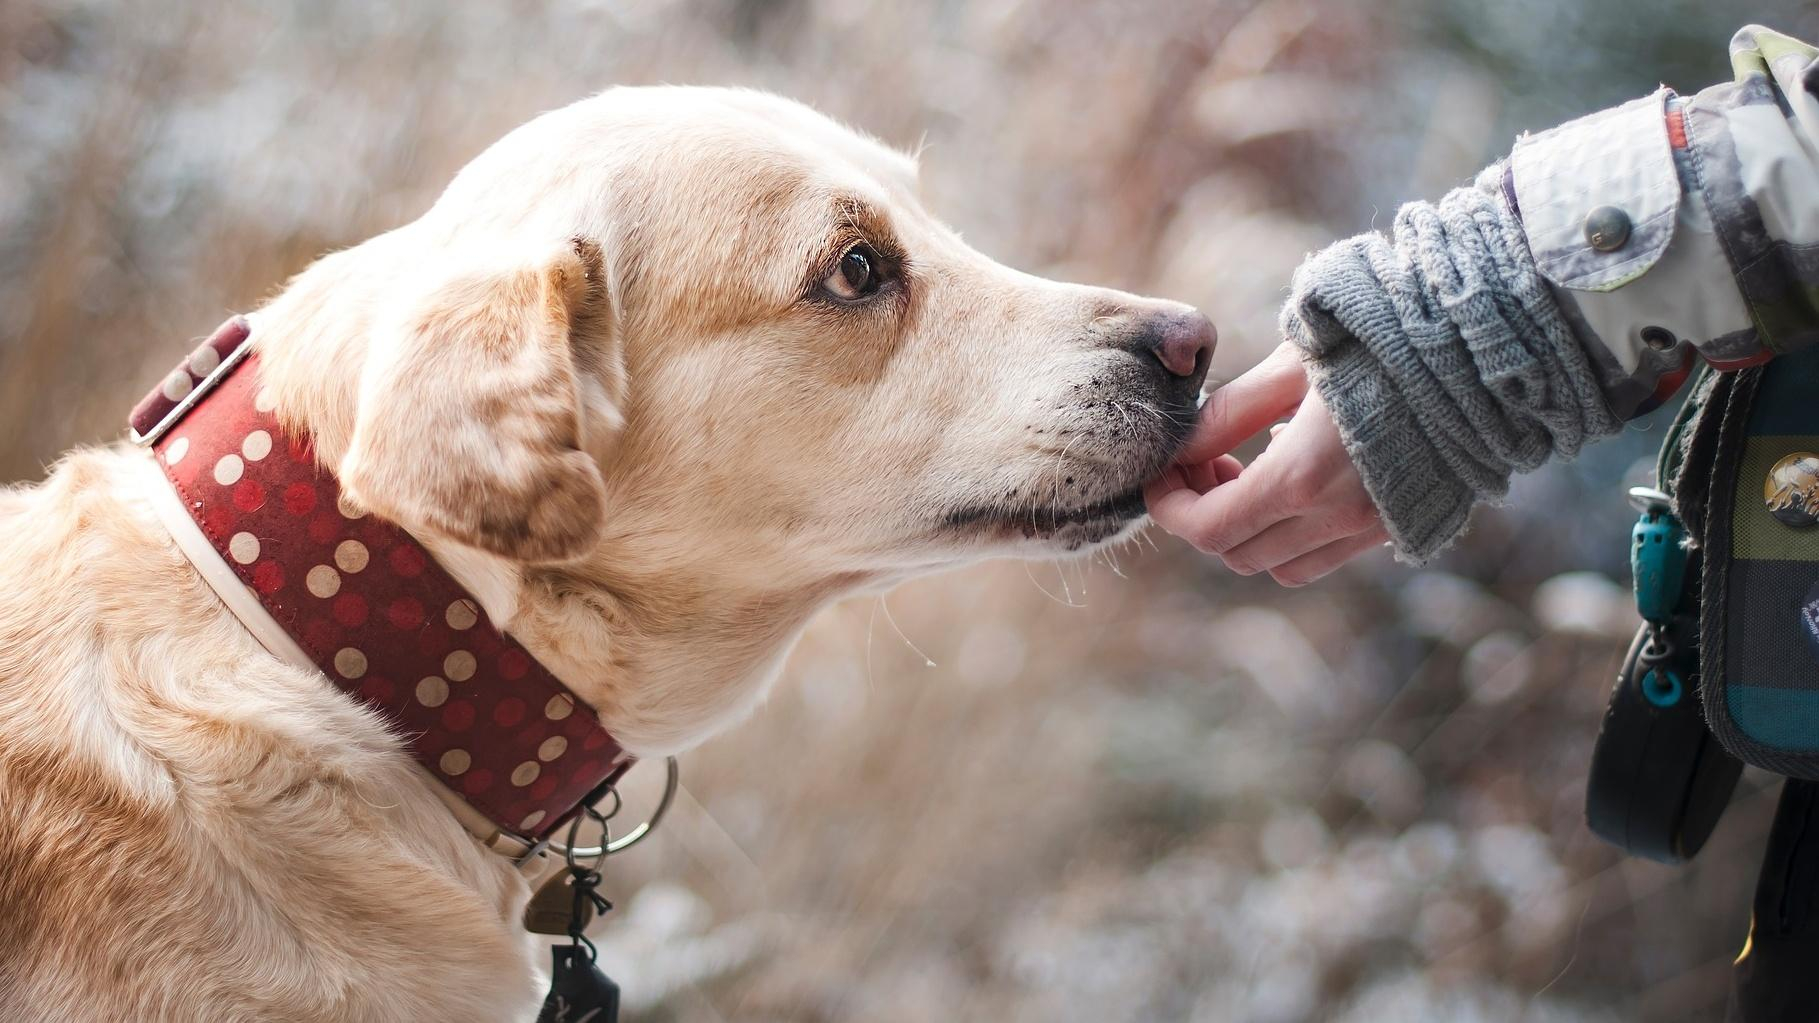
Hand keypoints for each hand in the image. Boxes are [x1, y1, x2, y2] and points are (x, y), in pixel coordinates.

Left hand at [1145, 342, 1387, 585]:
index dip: (1170, 507)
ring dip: (1248, 531)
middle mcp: (1338, 517)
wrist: (1484, 347)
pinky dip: (1293, 534)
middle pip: (1237, 553)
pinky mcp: (1399, 524)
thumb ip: (1230, 412)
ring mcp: (1373, 528)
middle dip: (1204, 515)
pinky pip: (1326, 555)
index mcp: (1303, 476)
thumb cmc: (1382, 339)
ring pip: (1281, 566)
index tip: (1160, 474)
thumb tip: (1182, 446)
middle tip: (1204, 461)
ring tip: (1246, 470)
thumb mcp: (1292, 364)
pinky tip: (1297, 476)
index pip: (1208, 528)